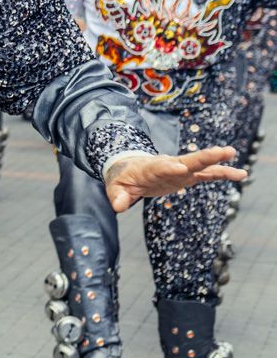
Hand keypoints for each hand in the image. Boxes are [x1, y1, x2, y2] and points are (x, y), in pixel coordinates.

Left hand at [105, 146, 244, 212]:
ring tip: (233, 154)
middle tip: (221, 151)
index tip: (180, 167)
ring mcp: (180, 170)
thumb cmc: (123, 178)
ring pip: (201, 165)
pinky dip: (222, 173)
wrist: (130, 168)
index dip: (169, 168)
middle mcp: (168, 165)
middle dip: (203, 156)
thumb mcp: (116, 188)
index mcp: (150, 168)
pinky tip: (240, 174)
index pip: (160, 167)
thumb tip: (118, 207)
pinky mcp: (188, 175)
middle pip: (187, 160)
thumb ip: (118, 197)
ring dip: (217, 161)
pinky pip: (207, 174)